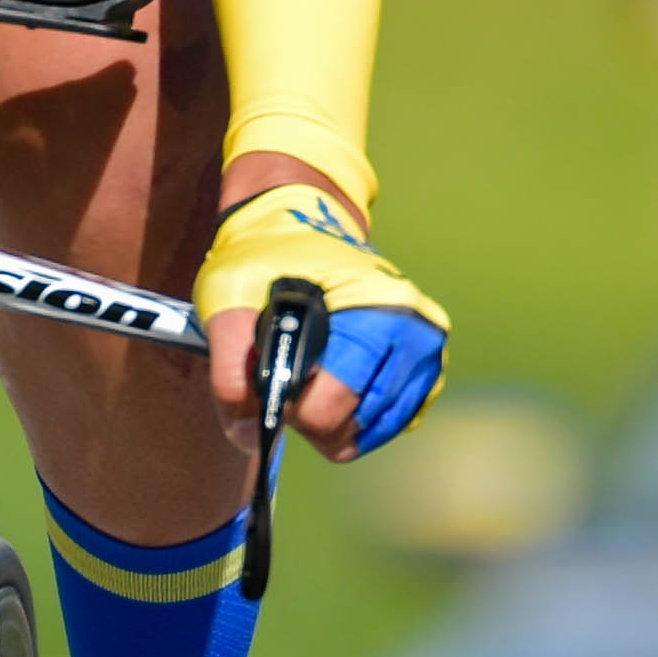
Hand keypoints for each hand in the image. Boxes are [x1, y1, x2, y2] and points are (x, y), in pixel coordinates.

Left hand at [193, 165, 447, 454]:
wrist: (300, 222)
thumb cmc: (265, 258)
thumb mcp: (229, 296)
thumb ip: (229, 367)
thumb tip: (246, 434)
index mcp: (375, 308)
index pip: (332, 404)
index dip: (291, 410)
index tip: (273, 387)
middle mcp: (415, 328)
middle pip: (356, 423)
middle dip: (313, 418)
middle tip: (290, 379)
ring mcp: (427, 347)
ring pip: (376, 429)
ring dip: (337, 422)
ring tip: (312, 379)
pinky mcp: (428, 364)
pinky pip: (395, 421)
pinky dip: (362, 418)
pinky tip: (339, 387)